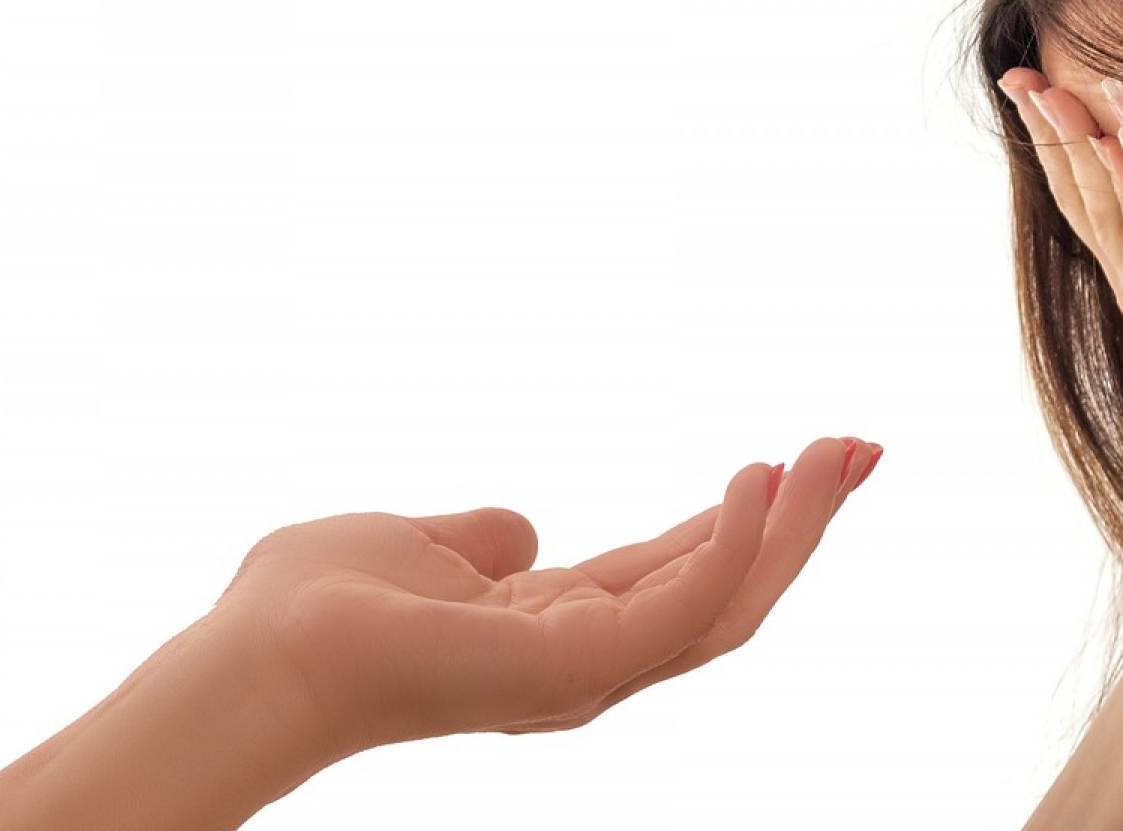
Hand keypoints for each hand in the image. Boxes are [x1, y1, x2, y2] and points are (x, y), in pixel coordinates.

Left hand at [210, 436, 882, 755]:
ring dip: (794, 529)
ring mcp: (591, 673)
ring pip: (732, 605)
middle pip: (733, 592)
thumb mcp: (422, 544)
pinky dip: (732, 545)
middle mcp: (594, 661)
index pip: (687, 571)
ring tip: (838, 453)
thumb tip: (520, 529)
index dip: (753, 517)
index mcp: (564, 628)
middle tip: (864, 448)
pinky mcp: (579, 668)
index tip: (813, 454)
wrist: (258, 656)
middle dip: (805, 524)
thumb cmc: (315, 606)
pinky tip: (757, 480)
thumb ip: (484, 540)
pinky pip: (685, 605)